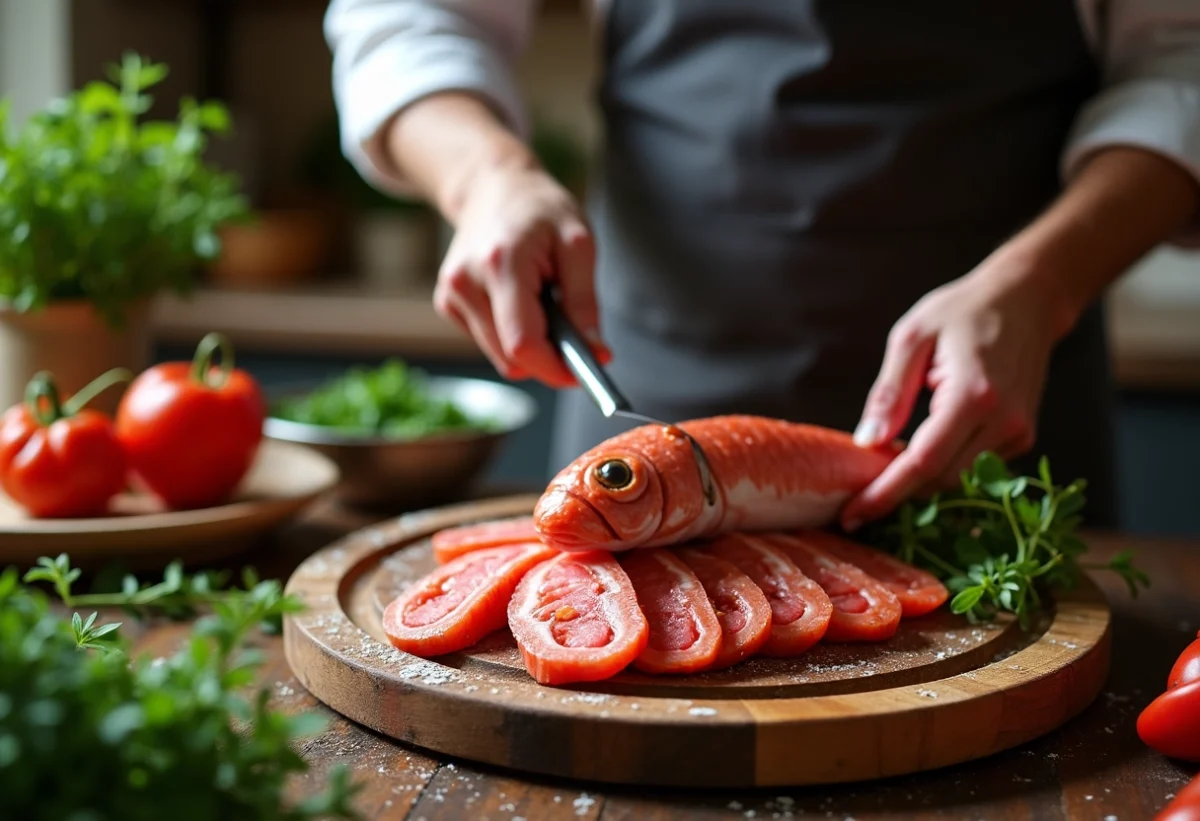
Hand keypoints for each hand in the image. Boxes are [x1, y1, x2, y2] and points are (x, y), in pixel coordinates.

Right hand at [433, 162, 606, 387]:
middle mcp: (466, 282)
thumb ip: (585, 302)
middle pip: (510, 357)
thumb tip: (595, 354)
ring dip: (529, 343)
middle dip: (547, 358)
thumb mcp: (578, 244)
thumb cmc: (540, 209)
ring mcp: (452, 294)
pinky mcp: (447, 302)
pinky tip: (518, 299)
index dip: (554, 368)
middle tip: (574, 335)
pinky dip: (510, 332)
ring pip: (500, 355)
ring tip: (543, 302)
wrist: (493, 186)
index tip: (582, 373)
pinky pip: (488, 342)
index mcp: (501, 263)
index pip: (523, 343)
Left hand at [840, 255, 1075, 529]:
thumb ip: (889, 393)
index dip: (886, 494)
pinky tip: (916, 457)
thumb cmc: (963, 311)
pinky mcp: (1022, 435)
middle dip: (898, 496)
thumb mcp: (912, 338)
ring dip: (919, 485)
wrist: (1027, 299)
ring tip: (880, 479)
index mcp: (973, 395)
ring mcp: (1018, 432)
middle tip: (855, 503)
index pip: (924, 462)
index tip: (853, 515)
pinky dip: (942, 468)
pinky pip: (974, 466)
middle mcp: (1003, 421)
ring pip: (959, 480)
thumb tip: (867, 441)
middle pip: (942, 481)